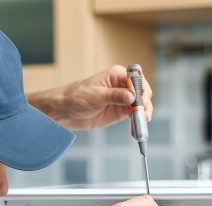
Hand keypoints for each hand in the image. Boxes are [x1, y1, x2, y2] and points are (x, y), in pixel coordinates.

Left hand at [28, 65, 153, 129]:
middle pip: (141, 91)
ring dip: (144, 111)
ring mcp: (122, 99)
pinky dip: (138, 119)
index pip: (136, 78)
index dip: (141, 88)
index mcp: (116, 75)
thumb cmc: (76, 97)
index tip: (141, 99)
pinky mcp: (120, 111)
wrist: (66, 111)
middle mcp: (122, 85)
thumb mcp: (95, 96)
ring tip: (144, 120)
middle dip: (145, 101)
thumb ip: (114, 96)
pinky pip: (134, 114)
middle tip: (144, 112)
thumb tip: (131, 96)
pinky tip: (139, 124)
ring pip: (140, 104)